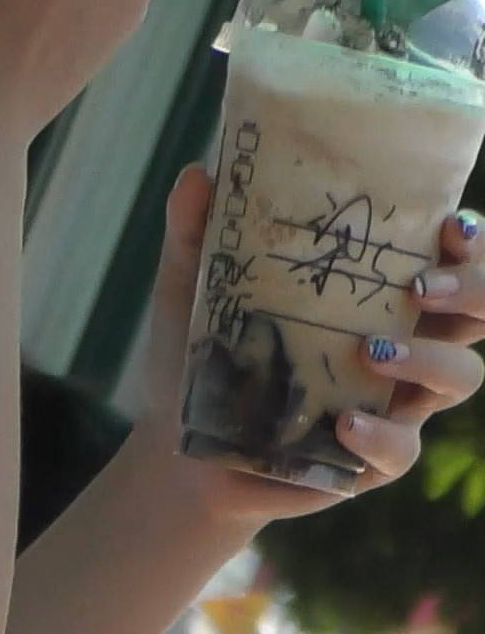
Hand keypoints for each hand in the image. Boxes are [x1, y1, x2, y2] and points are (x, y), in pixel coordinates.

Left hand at [135, 176, 484, 536]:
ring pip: (462, 377)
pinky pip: (402, 451)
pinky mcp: (371, 460)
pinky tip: (344, 422)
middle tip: (421, 285)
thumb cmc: (206, 356)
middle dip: (474, 290)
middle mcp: (405, 342)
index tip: (452, 223)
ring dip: (431, 361)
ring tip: (371, 352)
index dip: (473, 240)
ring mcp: (395, 403)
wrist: (179, 448)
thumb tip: (196, 173)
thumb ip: (197, 232)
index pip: (454, 255)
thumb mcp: (193, 289)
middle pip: (480, 311)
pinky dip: (380, 437)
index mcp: (379, 292)